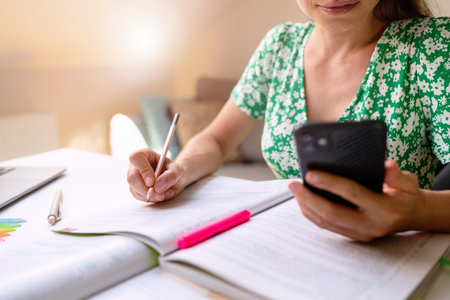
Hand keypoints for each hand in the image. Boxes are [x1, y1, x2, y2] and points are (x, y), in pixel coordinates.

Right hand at [127, 148, 185, 202]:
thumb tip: (157, 186)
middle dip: (145, 189)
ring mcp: (135, 178)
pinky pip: (138, 196)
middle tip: (160, 195)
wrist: (175, 180)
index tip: (152, 182)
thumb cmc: (175, 171)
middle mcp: (137, 165)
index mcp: (145, 154)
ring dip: (151, 196)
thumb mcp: (178, 171)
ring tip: (166, 194)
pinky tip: (161, 196)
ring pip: (134, 189)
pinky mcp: (136, 189)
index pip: (136, 157)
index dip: (143, 170)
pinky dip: (151, 199)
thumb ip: (170, 176)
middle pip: (132, 177)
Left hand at [288, 160, 426, 241]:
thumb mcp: (408, 182)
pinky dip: (312, 213)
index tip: (310, 174)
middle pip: (332, 213)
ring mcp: (361, 233)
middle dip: (309, 198)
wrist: (412, 216)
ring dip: (306, 206)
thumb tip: (386, 166)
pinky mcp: (353, 236)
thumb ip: (397, 175)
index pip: (352, 194)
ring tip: (295, 190)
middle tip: (293, 184)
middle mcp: (371, 224)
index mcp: (384, 209)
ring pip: (326, 222)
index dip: (330, 183)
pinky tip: (303, 201)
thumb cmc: (407, 195)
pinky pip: (327, 226)